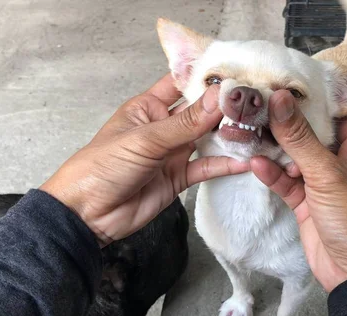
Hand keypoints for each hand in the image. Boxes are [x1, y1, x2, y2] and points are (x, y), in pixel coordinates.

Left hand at [41, 74, 248, 245]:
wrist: (88, 214)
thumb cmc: (103, 166)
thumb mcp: (145, 140)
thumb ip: (185, 123)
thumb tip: (219, 97)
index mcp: (149, 106)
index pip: (182, 83)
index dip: (207, 77)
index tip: (238, 71)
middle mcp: (164, 126)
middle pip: (201, 112)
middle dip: (226, 107)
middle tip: (257, 102)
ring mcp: (172, 152)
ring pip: (207, 139)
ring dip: (229, 135)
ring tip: (258, 128)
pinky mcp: (179, 177)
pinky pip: (206, 167)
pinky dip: (224, 165)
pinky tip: (244, 161)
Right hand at [250, 90, 346, 291]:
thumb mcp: (329, 174)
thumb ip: (300, 138)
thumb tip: (279, 98)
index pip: (331, 113)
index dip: (306, 99)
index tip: (276, 84)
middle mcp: (341, 161)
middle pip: (308, 134)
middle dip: (282, 124)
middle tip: (253, 108)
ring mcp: (322, 183)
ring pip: (293, 158)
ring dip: (273, 150)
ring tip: (247, 133)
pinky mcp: (306, 203)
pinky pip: (286, 182)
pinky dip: (272, 174)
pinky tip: (255, 164)